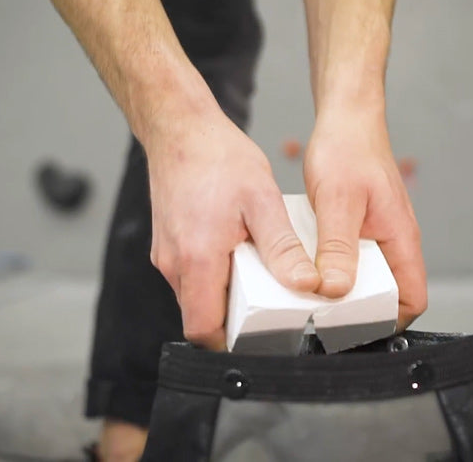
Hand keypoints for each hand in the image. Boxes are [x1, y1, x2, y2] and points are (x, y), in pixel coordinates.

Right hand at [146, 105, 319, 349]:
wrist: (179, 129)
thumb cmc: (216, 158)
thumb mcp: (262, 201)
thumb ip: (283, 249)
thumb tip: (306, 285)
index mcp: (196, 259)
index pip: (202, 329)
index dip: (229, 344)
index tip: (258, 339)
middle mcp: (174, 263)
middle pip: (200, 315)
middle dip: (233, 319)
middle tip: (268, 308)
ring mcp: (166, 254)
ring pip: (195, 296)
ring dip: (224, 295)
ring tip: (259, 277)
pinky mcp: (168, 244)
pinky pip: (190, 275)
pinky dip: (213, 275)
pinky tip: (239, 254)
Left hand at [304, 105, 427, 329]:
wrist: (346, 117)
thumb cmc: (348, 149)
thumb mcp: (337, 201)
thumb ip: (337, 248)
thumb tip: (335, 290)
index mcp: (401, 239)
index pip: (413, 298)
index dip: (391, 321)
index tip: (358, 329)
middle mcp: (396, 239)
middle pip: (389, 293)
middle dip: (362, 309)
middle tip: (327, 318)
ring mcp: (379, 232)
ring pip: (369, 276)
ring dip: (345, 288)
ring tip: (314, 297)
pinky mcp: (362, 225)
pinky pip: (353, 258)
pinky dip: (334, 267)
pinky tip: (309, 266)